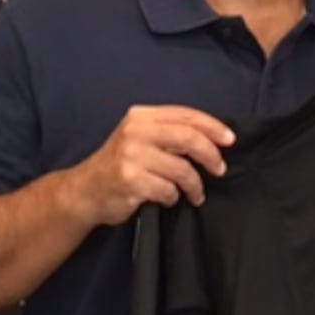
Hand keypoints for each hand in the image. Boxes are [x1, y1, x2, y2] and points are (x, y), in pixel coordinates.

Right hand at [69, 106, 234, 226]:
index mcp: (142, 116)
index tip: (230, 140)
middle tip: (220, 169)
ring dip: (195, 184)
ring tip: (196, 193)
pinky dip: (174, 197)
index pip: (186, 115)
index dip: (213, 127)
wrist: (84, 192)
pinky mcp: (129, 180)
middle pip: (188, 138)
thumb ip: (171, 133)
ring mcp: (130, 156)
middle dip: (210, 154)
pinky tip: (169, 198)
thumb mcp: (142, 138)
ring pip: (181, 168)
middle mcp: (135, 131)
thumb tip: (214, 138)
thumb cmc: (122, 164)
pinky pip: (167, 189)